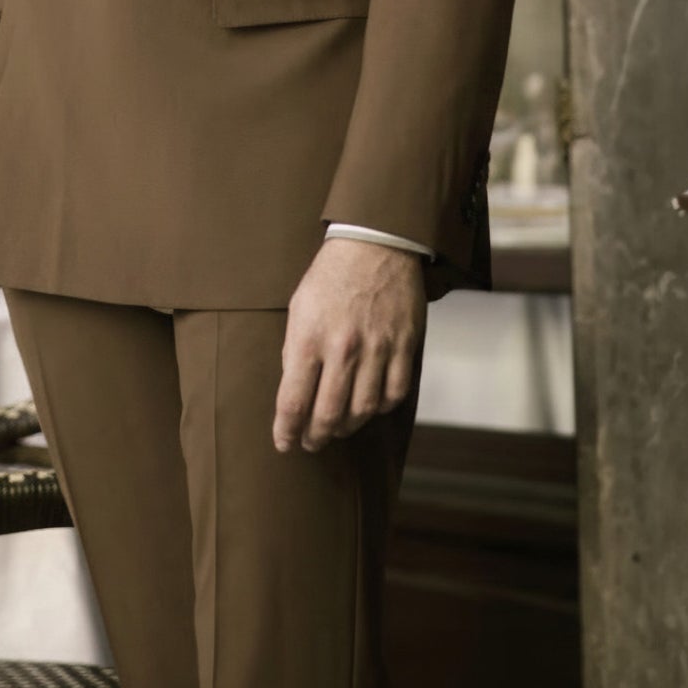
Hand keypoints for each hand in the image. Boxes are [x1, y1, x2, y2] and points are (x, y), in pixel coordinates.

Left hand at [272, 237, 424, 453]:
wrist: (375, 243)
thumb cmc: (330, 275)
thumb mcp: (298, 307)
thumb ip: (295, 349)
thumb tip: (295, 388)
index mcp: (309, 338)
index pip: (293, 401)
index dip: (286, 431)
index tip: (284, 443)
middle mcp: (343, 348)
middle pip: (328, 415)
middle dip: (316, 437)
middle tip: (311, 442)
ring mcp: (377, 349)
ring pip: (363, 410)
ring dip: (347, 427)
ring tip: (338, 428)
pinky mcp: (404, 345)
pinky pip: (395, 393)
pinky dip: (381, 407)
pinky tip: (370, 405)